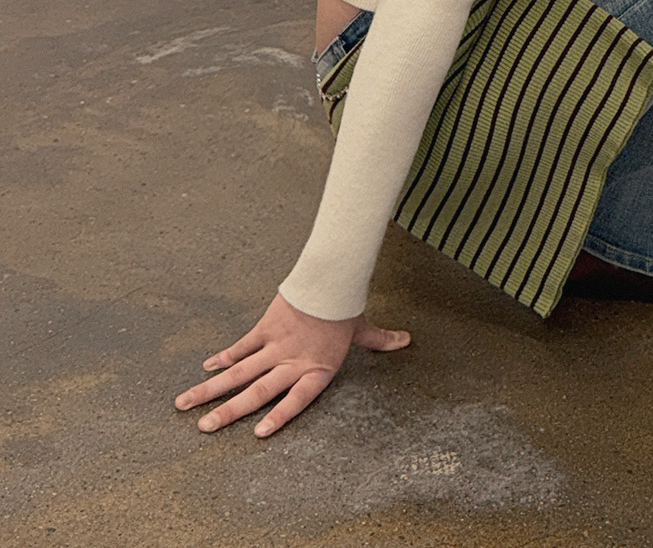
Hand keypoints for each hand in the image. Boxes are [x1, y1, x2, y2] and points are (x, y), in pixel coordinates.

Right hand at [174, 291, 409, 437]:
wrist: (330, 277)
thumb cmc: (346, 308)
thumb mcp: (363, 329)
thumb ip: (380, 341)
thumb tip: (406, 341)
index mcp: (316, 369)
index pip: (296, 399)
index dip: (279, 417)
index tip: (258, 433)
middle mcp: (292, 362)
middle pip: (256, 391)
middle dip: (228, 411)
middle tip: (204, 428)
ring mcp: (275, 345)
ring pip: (239, 371)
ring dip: (213, 388)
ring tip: (187, 403)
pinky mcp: (265, 328)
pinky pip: (241, 346)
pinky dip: (223, 357)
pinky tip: (205, 369)